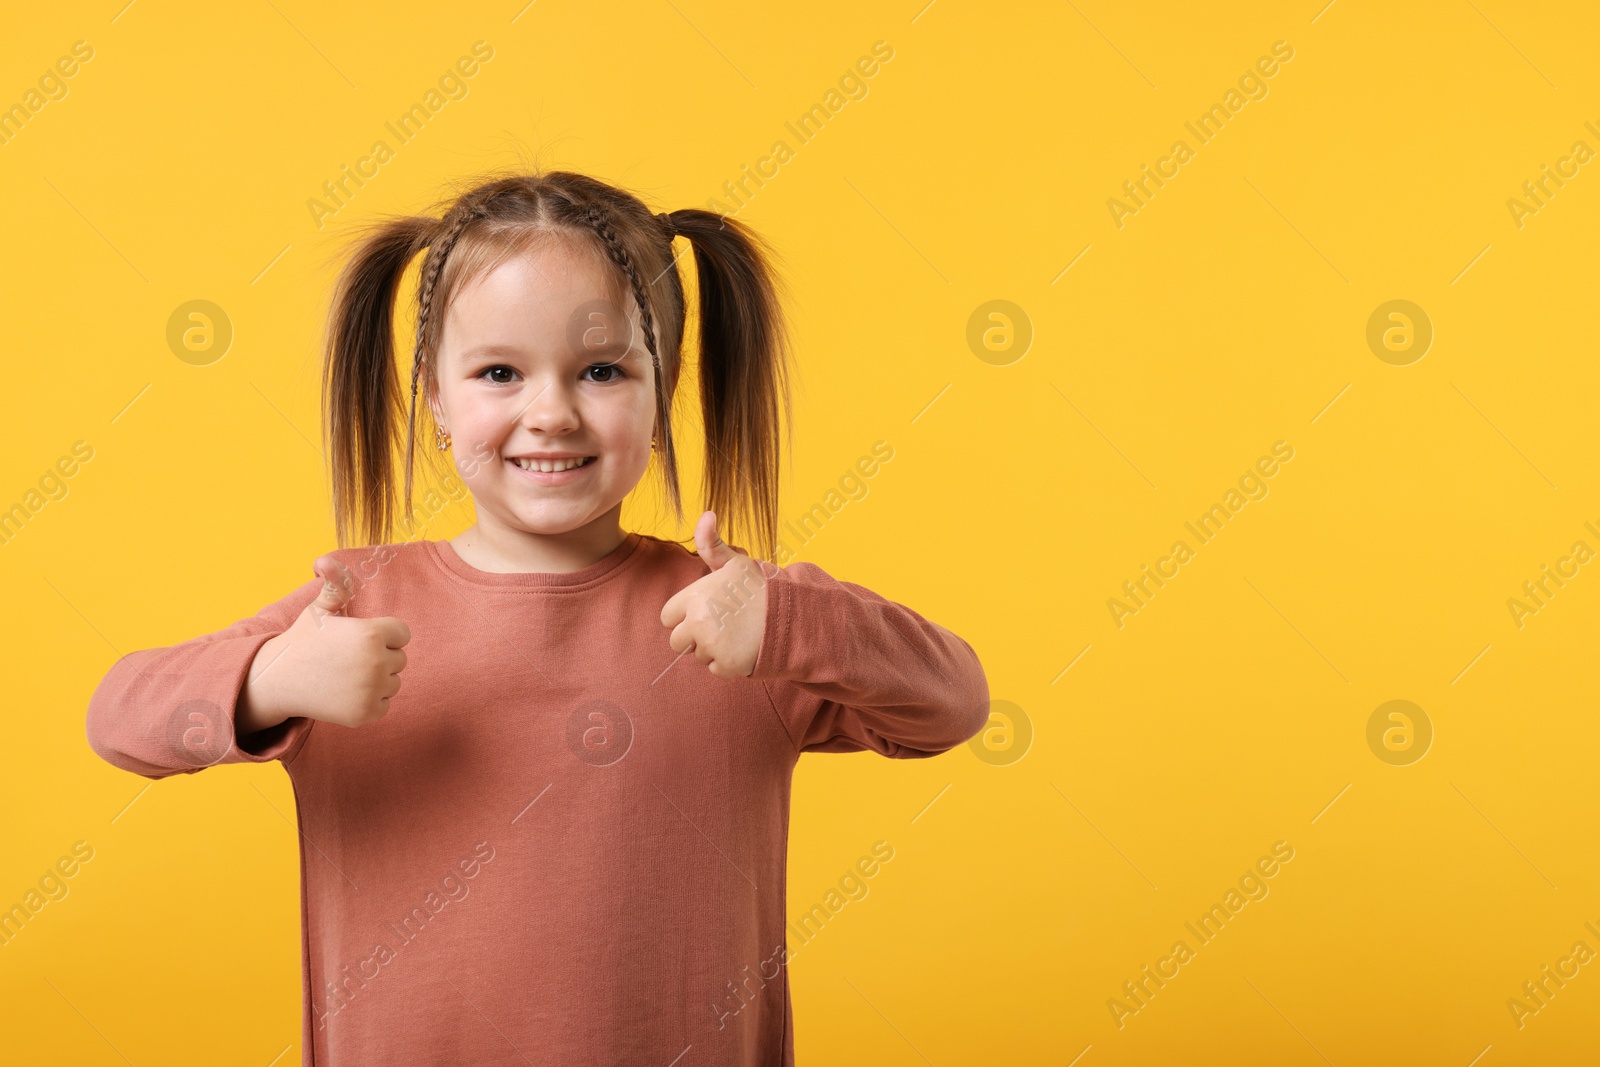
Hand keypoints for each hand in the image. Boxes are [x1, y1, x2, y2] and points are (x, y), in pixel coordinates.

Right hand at [239, 555, 410, 731]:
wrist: (278, 680)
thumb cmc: (304, 640)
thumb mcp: (320, 610)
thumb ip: (336, 585)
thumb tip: (324, 560)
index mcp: (370, 634)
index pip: (402, 633)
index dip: (382, 634)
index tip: (357, 638)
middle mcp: (375, 663)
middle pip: (400, 658)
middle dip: (380, 657)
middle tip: (347, 658)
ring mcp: (371, 691)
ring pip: (394, 682)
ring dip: (377, 680)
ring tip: (346, 675)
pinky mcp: (366, 714)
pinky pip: (385, 704)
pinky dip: (370, 701)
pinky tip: (346, 692)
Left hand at [660, 511, 768, 678]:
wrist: (792, 615)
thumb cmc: (760, 589)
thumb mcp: (736, 564)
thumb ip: (712, 545)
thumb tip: (706, 514)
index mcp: (695, 596)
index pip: (668, 617)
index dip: (685, 615)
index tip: (706, 611)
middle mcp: (699, 621)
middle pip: (677, 641)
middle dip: (694, 637)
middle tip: (722, 625)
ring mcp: (712, 644)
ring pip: (696, 656)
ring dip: (712, 650)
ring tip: (736, 634)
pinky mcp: (726, 664)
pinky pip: (713, 668)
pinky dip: (727, 663)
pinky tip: (743, 647)